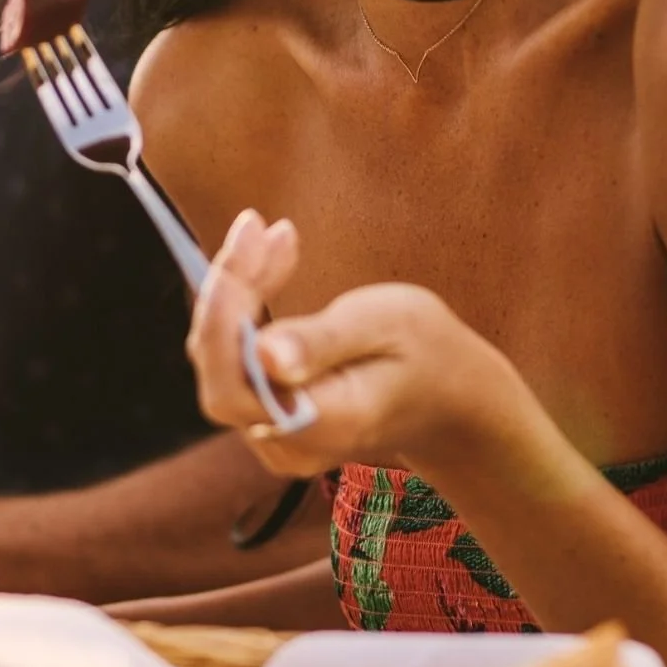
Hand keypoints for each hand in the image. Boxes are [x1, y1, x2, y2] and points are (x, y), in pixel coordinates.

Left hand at [188, 211, 543, 480]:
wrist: (446, 393)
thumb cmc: (424, 352)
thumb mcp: (387, 327)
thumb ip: (324, 343)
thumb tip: (265, 356)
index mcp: (323, 423)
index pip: (234, 386)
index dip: (220, 318)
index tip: (245, 242)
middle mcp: (289, 441)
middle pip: (220, 370)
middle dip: (229, 290)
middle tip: (257, 226)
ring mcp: (275, 435)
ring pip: (223, 360)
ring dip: (238, 290)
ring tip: (276, 238)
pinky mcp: (269, 415)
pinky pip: (235, 360)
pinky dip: (243, 306)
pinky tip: (272, 265)